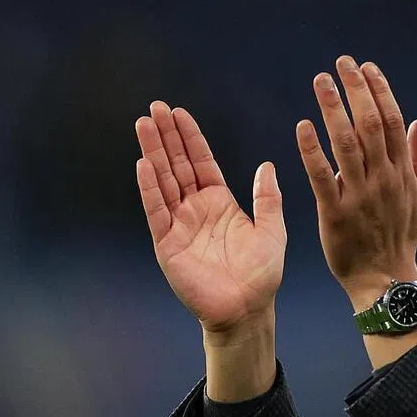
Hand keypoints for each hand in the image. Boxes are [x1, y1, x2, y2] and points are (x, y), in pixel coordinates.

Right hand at [135, 102, 285, 335]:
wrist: (248, 309)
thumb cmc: (262, 275)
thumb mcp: (272, 231)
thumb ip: (267, 199)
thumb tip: (267, 166)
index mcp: (220, 203)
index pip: (201, 162)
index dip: (190, 138)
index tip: (179, 113)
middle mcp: (196, 210)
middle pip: (177, 165)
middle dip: (166, 136)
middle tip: (155, 107)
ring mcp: (179, 225)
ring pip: (163, 182)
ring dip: (153, 153)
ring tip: (143, 124)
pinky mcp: (168, 244)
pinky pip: (157, 211)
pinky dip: (150, 188)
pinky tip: (144, 164)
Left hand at [296, 56, 416, 305]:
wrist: (384, 278)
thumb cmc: (401, 236)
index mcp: (403, 174)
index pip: (393, 122)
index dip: (380, 91)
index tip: (366, 67)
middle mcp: (383, 180)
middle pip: (371, 125)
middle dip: (356, 90)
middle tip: (341, 63)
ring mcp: (359, 196)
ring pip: (347, 144)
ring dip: (333, 109)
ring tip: (321, 81)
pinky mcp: (335, 213)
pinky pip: (322, 176)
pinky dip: (311, 150)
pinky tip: (303, 126)